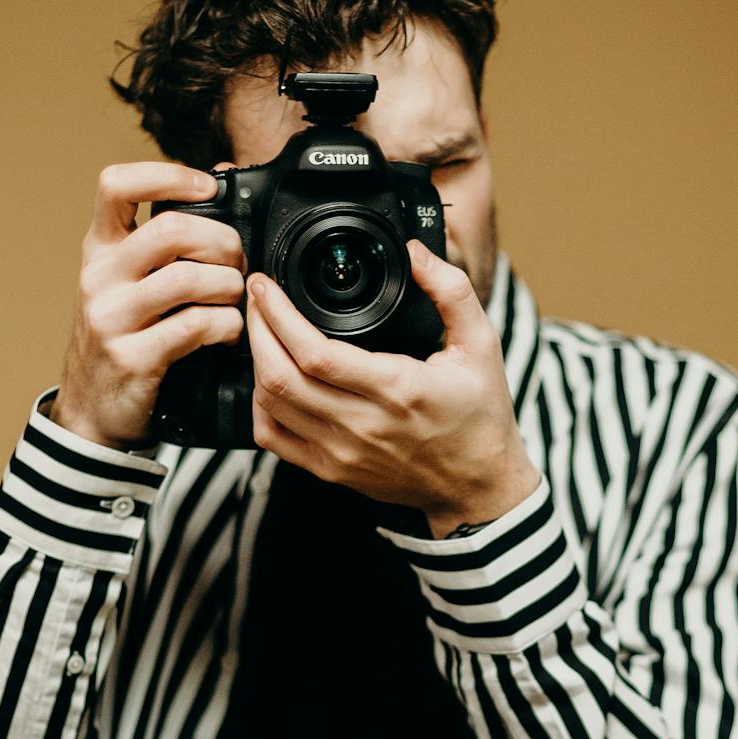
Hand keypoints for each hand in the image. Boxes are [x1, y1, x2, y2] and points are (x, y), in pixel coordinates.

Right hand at [47, 162, 245, 449]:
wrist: (92, 410)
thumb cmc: (124, 336)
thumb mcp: (129, 282)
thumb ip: (163, 239)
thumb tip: (217, 177)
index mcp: (100, 249)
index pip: (116, 185)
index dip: (166, 174)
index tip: (206, 187)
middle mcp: (99, 277)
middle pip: (171, 229)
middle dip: (222, 241)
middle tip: (238, 262)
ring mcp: (111, 318)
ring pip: (189, 278)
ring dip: (230, 287)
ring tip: (235, 300)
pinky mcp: (133, 357)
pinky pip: (196, 326)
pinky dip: (227, 326)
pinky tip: (229, 332)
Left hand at [247, 240, 539, 535]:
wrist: (479, 486)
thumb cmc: (480, 415)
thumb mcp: (482, 345)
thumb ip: (452, 291)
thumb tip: (415, 252)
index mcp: (398, 389)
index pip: (315, 352)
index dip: (278, 314)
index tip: (267, 285)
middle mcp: (364, 425)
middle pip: (279, 376)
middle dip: (257, 328)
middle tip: (256, 298)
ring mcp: (342, 453)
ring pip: (270, 405)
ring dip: (255, 362)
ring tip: (261, 330)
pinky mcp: (331, 471)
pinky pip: (273, 438)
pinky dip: (260, 405)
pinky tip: (268, 379)